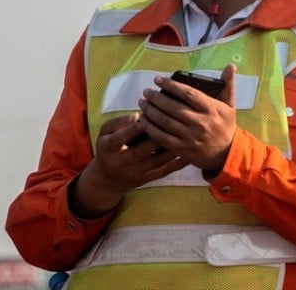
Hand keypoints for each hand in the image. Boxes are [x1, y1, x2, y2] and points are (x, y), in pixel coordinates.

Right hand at [71, 115, 186, 218]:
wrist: (108, 180)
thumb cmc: (107, 148)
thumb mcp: (104, 133)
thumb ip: (118, 122)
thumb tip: (137, 114)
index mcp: (109, 149)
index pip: (119, 139)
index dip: (132, 128)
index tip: (143, 116)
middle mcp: (123, 162)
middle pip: (142, 150)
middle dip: (157, 136)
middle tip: (172, 121)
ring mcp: (138, 172)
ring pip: (158, 160)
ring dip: (172, 147)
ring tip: (185, 133)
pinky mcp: (149, 178)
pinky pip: (167, 170)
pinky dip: (179, 162)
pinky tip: (191, 151)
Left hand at [139, 64, 237, 174]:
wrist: (226, 154)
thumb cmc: (225, 125)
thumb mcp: (230, 105)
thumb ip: (228, 85)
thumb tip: (231, 65)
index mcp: (212, 109)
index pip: (189, 94)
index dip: (171, 85)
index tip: (158, 79)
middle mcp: (201, 122)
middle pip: (173, 107)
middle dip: (156, 98)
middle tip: (146, 91)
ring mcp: (190, 137)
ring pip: (165, 122)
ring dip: (151, 111)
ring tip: (142, 102)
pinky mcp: (182, 149)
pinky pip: (162, 137)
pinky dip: (150, 128)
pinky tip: (143, 120)